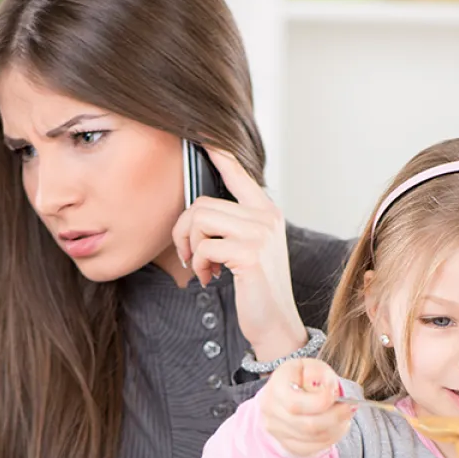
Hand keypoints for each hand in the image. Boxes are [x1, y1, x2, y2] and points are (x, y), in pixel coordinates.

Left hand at [172, 148, 306, 360]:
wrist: (275, 323)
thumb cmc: (256, 288)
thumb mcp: (248, 249)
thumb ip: (231, 225)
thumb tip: (196, 213)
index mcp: (266, 211)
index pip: (239, 172)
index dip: (218, 153)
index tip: (200, 134)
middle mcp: (266, 217)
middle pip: (202, 203)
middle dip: (183, 231)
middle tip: (190, 256)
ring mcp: (260, 233)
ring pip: (200, 220)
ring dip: (191, 247)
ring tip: (201, 267)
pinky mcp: (250, 253)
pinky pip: (205, 246)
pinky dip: (200, 265)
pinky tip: (209, 278)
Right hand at [260, 358, 355, 457]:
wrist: (287, 393)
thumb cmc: (301, 377)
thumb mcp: (310, 366)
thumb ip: (317, 374)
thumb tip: (325, 389)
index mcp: (276, 388)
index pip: (295, 403)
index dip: (320, 402)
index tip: (335, 394)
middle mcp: (271, 411)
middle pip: (307, 425)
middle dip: (334, 417)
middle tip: (350, 407)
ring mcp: (277, 431)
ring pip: (313, 438)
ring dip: (336, 427)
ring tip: (345, 415)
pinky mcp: (287, 444)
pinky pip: (313, 447)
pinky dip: (331, 437)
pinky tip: (337, 425)